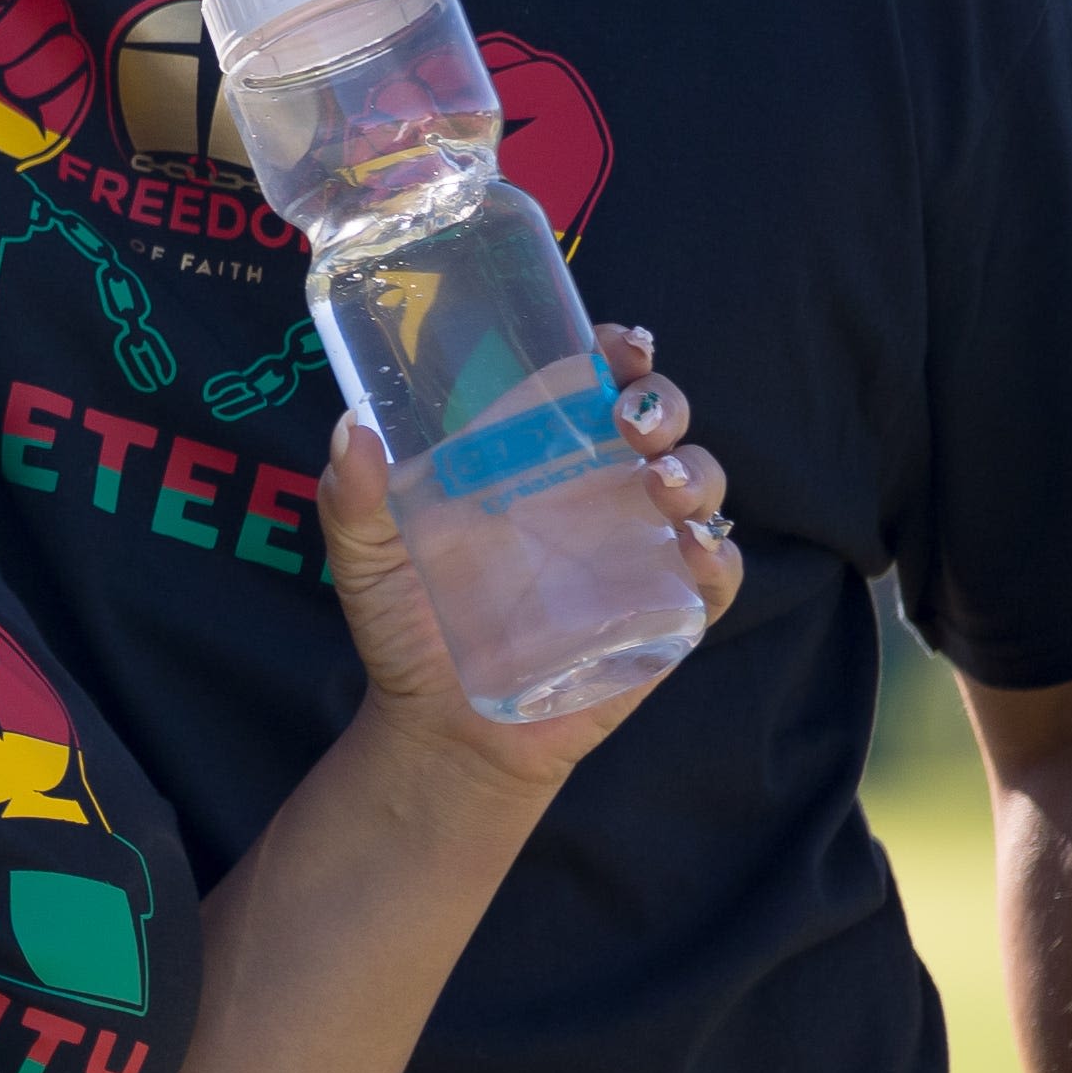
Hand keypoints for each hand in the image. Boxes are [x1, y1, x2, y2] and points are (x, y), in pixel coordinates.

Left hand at [315, 325, 733, 793]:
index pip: (596, 385)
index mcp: (540, 459)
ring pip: (700, 488)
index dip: (619, 354)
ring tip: (658, 479)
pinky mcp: (664, 618)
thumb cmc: (407, 629)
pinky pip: (715, 577)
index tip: (614, 341)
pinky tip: (693, 547)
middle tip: (631, 412)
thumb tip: (353, 429)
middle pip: (660, 424)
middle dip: (662, 401)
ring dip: (696, 470)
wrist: (438, 731)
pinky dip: (719, 556)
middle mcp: (599, 494)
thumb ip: (351, 498)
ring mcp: (638, 553)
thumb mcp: (365, 557)